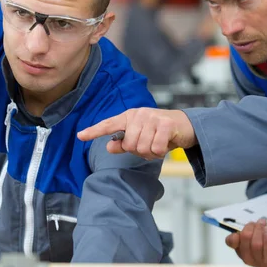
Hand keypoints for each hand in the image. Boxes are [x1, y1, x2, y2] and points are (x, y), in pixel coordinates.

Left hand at [77, 108, 196, 158]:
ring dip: (152, 152)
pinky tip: (166, 144)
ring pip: (142, 148)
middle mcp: (139, 114)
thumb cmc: (160, 133)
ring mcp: (152, 117)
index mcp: (129, 117)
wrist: (186, 126)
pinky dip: (161, 152)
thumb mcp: (140, 138)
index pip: (109, 125)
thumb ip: (123, 144)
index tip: (80, 136)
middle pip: (129, 145)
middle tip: (150, 145)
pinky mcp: (166, 123)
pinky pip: (155, 148)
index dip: (94, 131)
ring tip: (158, 144)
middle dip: (139, 151)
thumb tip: (108, 147)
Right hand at [226, 218, 266, 266]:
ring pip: (266, 250)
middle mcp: (252, 260)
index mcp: (241, 251)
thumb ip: (242, 232)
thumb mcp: (248, 236)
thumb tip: (236, 234)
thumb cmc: (259, 241)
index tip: (250, 224)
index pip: (233, 243)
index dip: (241, 233)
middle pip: (253, 245)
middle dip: (258, 230)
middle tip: (262, 221)